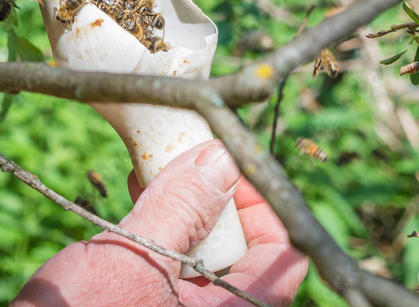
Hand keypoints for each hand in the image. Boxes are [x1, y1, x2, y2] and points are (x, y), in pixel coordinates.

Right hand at [10, 140, 306, 306]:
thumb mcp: (134, 257)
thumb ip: (182, 207)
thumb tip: (221, 157)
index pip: (284, 254)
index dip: (263, 200)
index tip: (224, 161)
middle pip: (245, 248)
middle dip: (215, 196)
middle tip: (185, 155)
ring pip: (206, 252)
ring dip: (185, 206)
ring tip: (154, 169)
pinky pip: (175, 263)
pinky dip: (162, 226)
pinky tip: (137, 194)